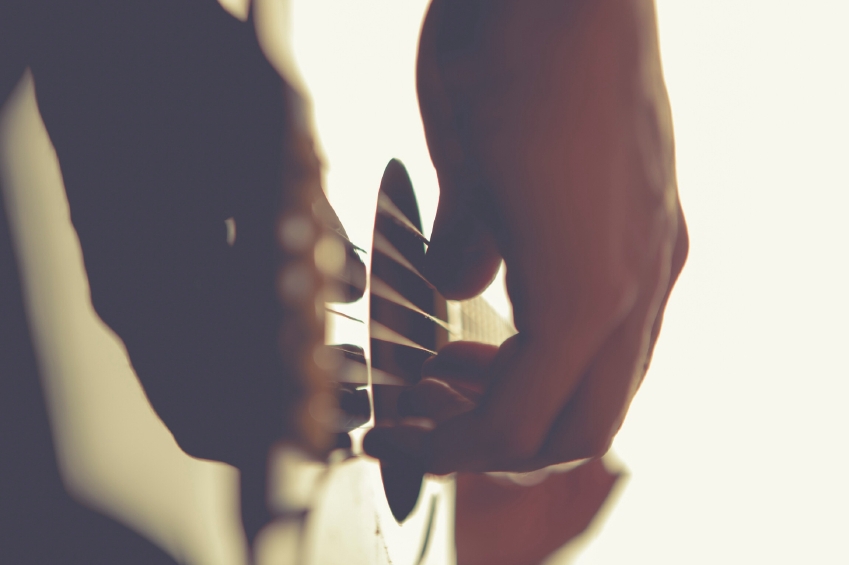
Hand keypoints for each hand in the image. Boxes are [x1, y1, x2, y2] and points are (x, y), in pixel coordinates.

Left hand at [364, 0, 687, 472]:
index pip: (520, 421)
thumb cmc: (511, 56)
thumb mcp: (460, 163)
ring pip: (609, 381)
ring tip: (458, 365)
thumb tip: (457, 290)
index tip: (399, 442)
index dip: (451, 448)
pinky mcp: (655, 226)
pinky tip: (511, 310)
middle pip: (583, 425)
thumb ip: (462, 250)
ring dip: (536, 396)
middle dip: (501, 441)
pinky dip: (563, 351)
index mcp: (585, 291)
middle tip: (432, 412)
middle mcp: (637, 285)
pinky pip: (622, 328)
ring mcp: (655, 255)